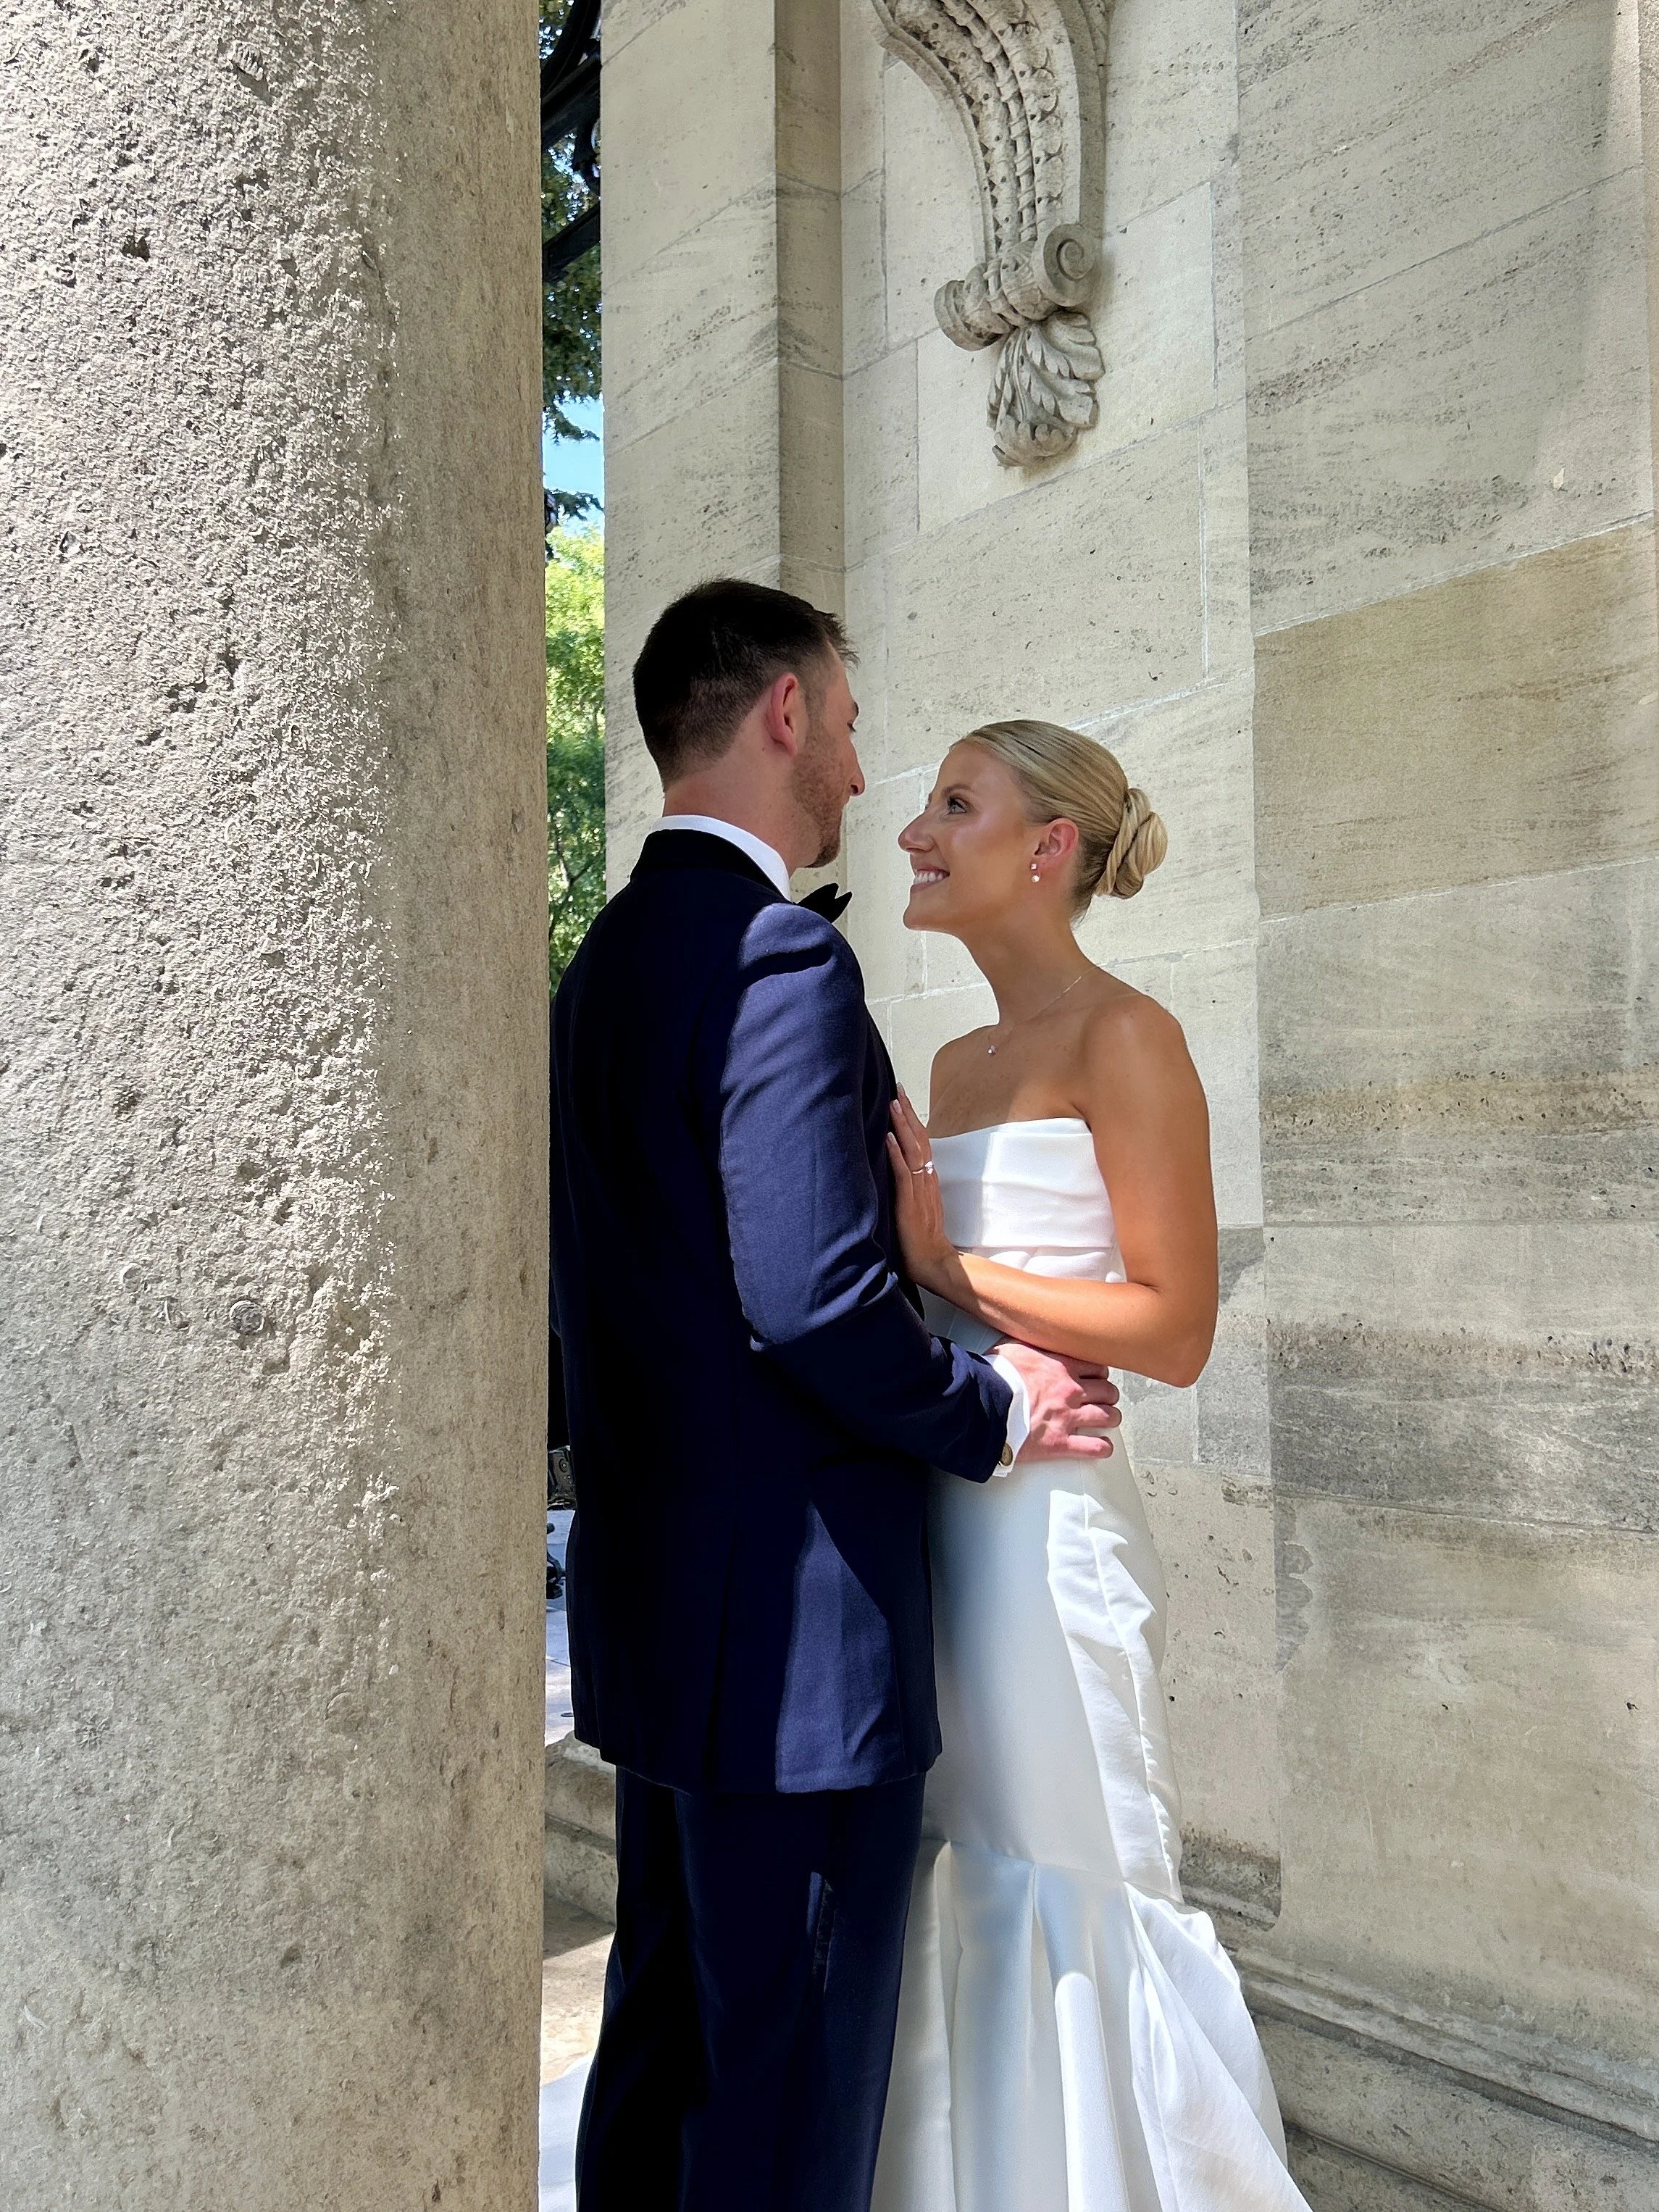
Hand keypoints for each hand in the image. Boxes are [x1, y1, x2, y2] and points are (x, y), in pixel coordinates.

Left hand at [885, 1091, 956, 1293]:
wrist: (933, 1262)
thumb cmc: (920, 1238)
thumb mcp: (916, 1206)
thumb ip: (909, 1188)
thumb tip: (895, 1170)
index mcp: (928, 1180)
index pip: (922, 1143)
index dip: (913, 1121)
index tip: (903, 1099)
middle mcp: (926, 1180)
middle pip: (920, 1140)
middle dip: (908, 1114)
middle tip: (898, 1089)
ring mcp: (920, 1190)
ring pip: (913, 1151)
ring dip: (903, 1126)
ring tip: (894, 1104)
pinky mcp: (910, 1203)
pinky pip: (904, 1174)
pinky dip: (896, 1154)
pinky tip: (889, 1138)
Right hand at [995, 1339, 1121, 1461]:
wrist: (984, 1405)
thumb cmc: (994, 1377)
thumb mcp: (1013, 1349)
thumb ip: (1030, 1346)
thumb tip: (1028, 1336)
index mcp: (1061, 1367)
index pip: (1097, 1367)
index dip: (1100, 1374)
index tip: (1097, 1377)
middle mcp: (1071, 1391)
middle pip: (1107, 1392)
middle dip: (1109, 1395)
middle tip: (1105, 1399)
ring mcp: (1067, 1417)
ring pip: (1107, 1417)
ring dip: (1111, 1418)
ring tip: (1109, 1421)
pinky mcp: (1060, 1442)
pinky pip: (1092, 1448)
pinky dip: (1102, 1448)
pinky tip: (1104, 1447)